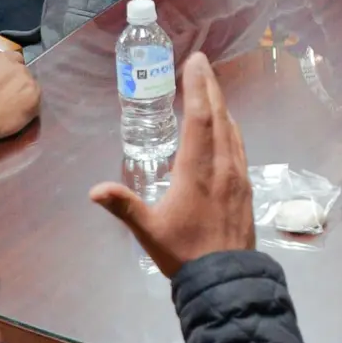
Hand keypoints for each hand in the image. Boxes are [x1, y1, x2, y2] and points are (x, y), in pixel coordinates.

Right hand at [89, 53, 254, 276]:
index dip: (197, 87)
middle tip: (201, 63)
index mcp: (198, 171)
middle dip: (209, 87)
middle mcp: (223, 166)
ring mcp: (238, 176)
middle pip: (219, 117)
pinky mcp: (246, 188)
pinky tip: (226, 127)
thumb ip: (124, 206)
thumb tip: (95, 190)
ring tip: (210, 88)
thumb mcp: (149, 231)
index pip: (199, 118)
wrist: (227, 280)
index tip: (194, 62)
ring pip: (232, 130)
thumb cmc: (185, 253)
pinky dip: (231, 128)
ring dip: (221, 105)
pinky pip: (240, 147)